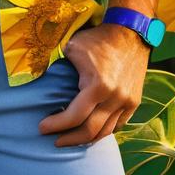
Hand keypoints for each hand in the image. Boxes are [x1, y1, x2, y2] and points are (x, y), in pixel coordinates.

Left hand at [38, 23, 147, 146]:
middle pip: (90, 131)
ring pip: (105, 132)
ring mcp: (127, 102)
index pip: (74, 116)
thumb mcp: (72, 48)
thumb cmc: (96, 39)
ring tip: (70, 139)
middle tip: (54, 140)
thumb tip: (40, 80)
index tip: (42, 128)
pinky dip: (102, 131)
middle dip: (69, 139)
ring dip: (85, 139)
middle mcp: (115, 98)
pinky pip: (117, 126)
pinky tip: (89, 131)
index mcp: (98, 85)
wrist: (130, 33)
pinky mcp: (134, 102)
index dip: (56, 125)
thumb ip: (58, 67)